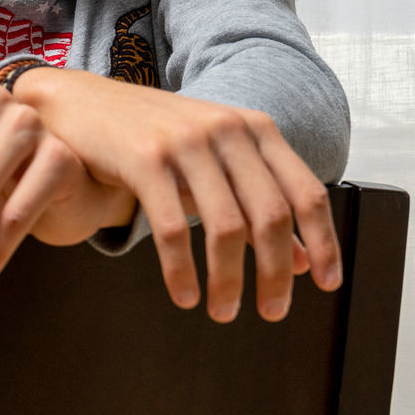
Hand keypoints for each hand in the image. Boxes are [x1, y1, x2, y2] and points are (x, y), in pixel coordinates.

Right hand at [13, 67, 342, 323]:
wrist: (84, 101)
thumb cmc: (155, 135)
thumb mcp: (215, 160)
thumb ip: (259, 202)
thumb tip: (309, 262)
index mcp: (253, 127)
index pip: (306, 191)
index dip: (325, 242)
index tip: (329, 285)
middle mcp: (226, 128)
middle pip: (271, 215)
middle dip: (276, 273)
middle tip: (271, 312)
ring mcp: (185, 140)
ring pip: (226, 227)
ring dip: (229, 281)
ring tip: (223, 311)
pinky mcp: (144, 157)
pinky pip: (172, 228)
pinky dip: (182, 271)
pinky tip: (184, 295)